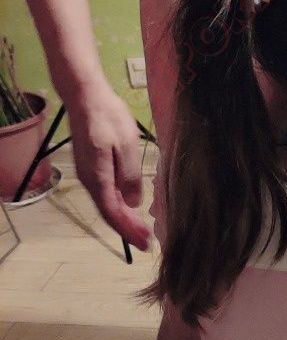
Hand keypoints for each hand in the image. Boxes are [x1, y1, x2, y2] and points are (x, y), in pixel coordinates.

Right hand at [65, 79, 150, 250]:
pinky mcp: (91, 166)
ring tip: (142, 228)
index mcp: (98, 178)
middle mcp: (89, 180)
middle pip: (109, 213)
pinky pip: (105, 192)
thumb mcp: (126, 145)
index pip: (114, 213)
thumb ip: (130, 176)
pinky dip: (118, 204)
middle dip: (128, 229)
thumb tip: (133, 203)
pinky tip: (130, 206)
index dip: (129, 230)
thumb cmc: (108, 118)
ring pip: (107, 203)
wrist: (85, 97)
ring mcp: (88, 174)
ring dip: (124, 218)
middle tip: (148, 241)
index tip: (146, 242)